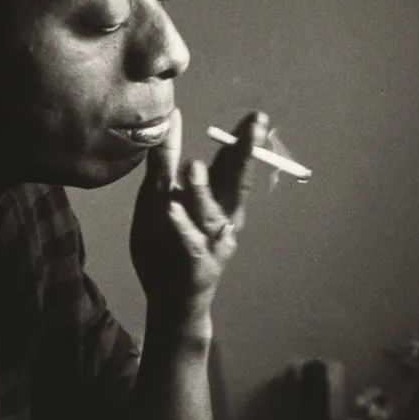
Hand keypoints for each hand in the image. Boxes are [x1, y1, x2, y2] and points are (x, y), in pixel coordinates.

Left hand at [131, 108, 268, 324]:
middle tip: (254, 129)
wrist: (170, 302)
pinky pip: (188, 243)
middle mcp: (223, 220)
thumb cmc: (167, 245)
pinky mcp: (196, 265)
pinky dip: (182, 228)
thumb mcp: (160, 197)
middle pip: (236, 184)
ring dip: (202, 190)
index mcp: (218, 201)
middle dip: (245, 155)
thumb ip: (166, 161)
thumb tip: (172, 117)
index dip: (246, 142)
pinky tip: (172, 211)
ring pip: (210, 213)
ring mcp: (211, 244)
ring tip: (193, 165)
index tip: (258, 118)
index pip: (233, 165)